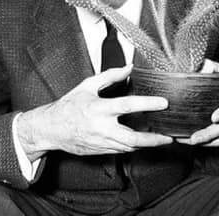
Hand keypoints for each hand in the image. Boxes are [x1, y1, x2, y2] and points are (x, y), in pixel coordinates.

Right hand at [17, 64, 172, 160]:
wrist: (50, 129)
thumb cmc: (68, 106)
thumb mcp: (87, 86)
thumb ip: (110, 76)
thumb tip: (129, 67)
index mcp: (98, 108)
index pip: (127, 105)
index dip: (147, 104)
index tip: (163, 103)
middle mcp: (100, 128)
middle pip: (132, 138)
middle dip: (152, 139)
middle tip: (168, 137)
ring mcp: (100, 142)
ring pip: (128, 147)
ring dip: (146, 144)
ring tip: (161, 139)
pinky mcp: (100, 151)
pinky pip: (121, 151)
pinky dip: (133, 147)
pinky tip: (143, 141)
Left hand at [176, 60, 218, 146]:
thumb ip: (214, 69)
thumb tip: (205, 64)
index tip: (214, 117)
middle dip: (208, 135)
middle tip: (194, 138)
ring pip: (217, 140)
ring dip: (201, 142)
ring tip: (185, 141)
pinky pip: (212, 144)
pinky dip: (200, 145)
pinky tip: (184, 141)